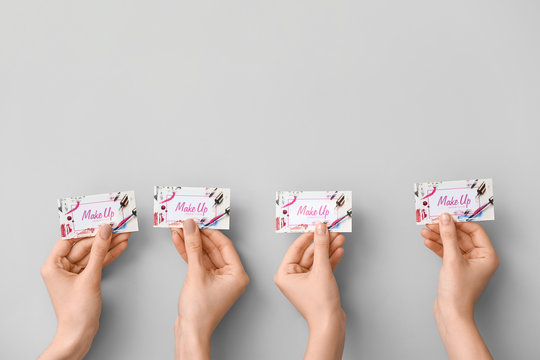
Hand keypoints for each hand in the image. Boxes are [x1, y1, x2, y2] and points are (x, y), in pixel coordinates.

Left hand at [39, 225, 128, 359]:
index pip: (69, 239)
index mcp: (53, 265)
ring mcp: (73, 273)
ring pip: (93, 253)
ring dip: (109, 244)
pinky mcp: (85, 278)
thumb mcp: (90, 277)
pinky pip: (97, 262)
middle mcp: (61, 267)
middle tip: (117, 225)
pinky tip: (120, 246)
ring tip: (124, 234)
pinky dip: (108, 255)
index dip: (85, 228)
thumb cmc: (77, 311)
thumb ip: (99, 251)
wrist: (81, 332)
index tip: (98, 217)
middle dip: (102, 236)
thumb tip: (104, 231)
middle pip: (84, 245)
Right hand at [172, 219, 248, 359]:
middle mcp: (231, 276)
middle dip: (197, 236)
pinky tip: (179, 242)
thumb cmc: (200, 311)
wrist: (189, 332)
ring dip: (190, 243)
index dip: (209, 232)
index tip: (198, 221)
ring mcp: (219, 280)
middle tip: (185, 223)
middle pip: (213, 249)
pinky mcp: (207, 283)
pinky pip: (199, 263)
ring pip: (204, 255)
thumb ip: (193, 247)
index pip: (224, 245)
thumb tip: (191, 227)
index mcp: (238, 274)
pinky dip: (189, 253)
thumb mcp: (196, 273)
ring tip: (178, 230)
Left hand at [274, 223, 345, 359]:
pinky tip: (339, 250)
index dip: (309, 235)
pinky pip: (321, 267)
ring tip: (340, 238)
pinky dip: (330, 260)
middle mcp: (291, 277)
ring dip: (329, 249)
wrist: (330, 325)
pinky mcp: (315, 284)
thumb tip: (320, 228)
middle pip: (308, 253)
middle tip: (333, 231)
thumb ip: (321, 246)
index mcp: (284, 273)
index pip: (296, 248)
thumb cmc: (320, 304)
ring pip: (317, 259)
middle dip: (322, 242)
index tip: (318, 225)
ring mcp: (303, 281)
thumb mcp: (321, 269)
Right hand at [421, 213, 498, 359]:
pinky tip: (428, 241)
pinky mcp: (456, 268)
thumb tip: (445, 218)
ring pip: (452, 243)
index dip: (459, 222)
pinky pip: (447, 252)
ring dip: (439, 237)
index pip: (474, 230)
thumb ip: (448, 236)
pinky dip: (438, 246)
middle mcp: (480, 258)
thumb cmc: (458, 292)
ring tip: (425, 230)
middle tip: (431, 221)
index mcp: (487, 255)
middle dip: (445, 229)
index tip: (445, 216)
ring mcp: (467, 263)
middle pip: (461, 236)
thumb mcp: (452, 259)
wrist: (450, 313)